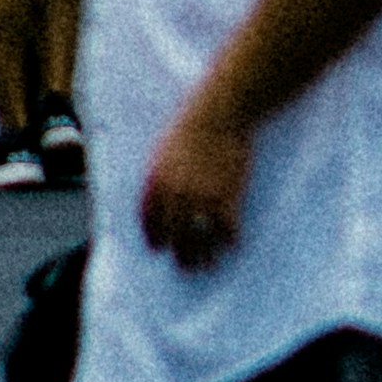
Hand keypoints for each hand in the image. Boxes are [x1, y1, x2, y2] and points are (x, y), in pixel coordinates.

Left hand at [139, 90, 252, 267]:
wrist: (219, 114)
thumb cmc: (190, 126)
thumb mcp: (163, 150)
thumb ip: (159, 177)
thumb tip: (158, 199)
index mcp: (156, 182)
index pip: (150, 221)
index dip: (154, 238)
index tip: (158, 249)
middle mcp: (176, 196)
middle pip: (175, 237)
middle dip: (181, 256)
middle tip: (185, 267)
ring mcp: (202, 200)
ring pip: (201, 241)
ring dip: (204, 258)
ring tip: (207, 266)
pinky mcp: (226, 199)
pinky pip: (227, 231)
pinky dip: (230, 241)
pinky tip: (231, 244)